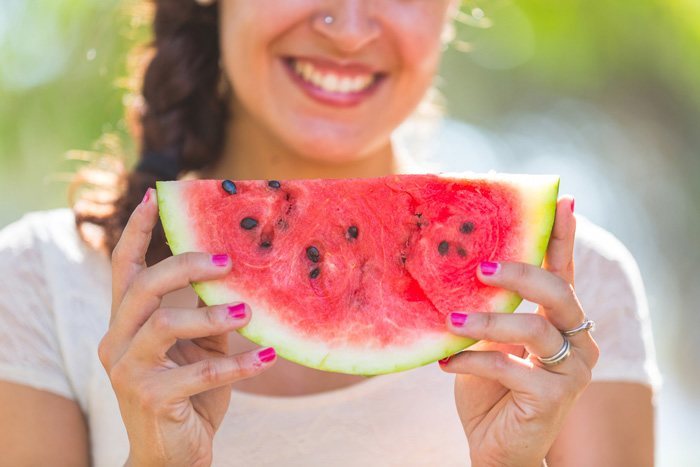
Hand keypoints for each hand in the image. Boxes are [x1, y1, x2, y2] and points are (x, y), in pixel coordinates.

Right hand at [98, 188, 275, 466]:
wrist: (173, 455)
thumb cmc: (189, 393)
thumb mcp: (201, 347)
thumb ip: (209, 313)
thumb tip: (240, 278)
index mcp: (127, 323)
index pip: (125, 268)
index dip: (137, 231)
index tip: (153, 196)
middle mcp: (118, 341)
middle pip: (143, 286)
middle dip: (185, 265)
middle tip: (227, 260)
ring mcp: (128, 371)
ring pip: (164, 325)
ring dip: (211, 315)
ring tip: (248, 310)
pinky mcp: (151, 398)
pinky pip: (200, 372)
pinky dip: (238, 363)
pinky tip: (269, 355)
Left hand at [439, 198, 598, 466]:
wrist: (494, 444)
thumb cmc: (488, 387)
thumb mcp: (486, 340)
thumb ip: (486, 309)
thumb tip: (461, 265)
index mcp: (559, 319)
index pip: (562, 271)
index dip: (562, 236)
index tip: (562, 199)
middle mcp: (575, 339)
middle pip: (559, 291)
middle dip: (521, 273)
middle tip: (483, 266)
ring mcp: (571, 370)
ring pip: (534, 328)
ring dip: (487, 322)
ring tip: (451, 319)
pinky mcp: (554, 397)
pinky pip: (510, 367)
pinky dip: (472, 360)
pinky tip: (444, 362)